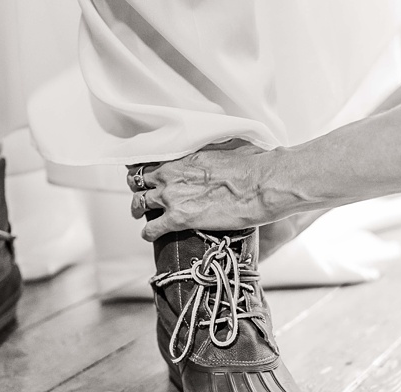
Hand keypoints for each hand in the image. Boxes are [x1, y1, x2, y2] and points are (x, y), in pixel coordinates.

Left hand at [127, 141, 275, 240]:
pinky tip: (150, 236)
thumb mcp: (226, 146)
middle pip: (138, 181)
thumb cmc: (252, 164)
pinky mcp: (179, 219)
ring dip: (138, 210)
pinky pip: (151, 229)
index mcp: (182, 156)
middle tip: (142, 195)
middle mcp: (171, 174)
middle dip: (138, 188)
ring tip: (141, 215)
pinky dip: (148, 233)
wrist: (262, 183)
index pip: (149, 159)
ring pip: (139, 204)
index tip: (145, 174)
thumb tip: (217, 154)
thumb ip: (210, 152)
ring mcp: (172, 197)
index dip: (145, 169)